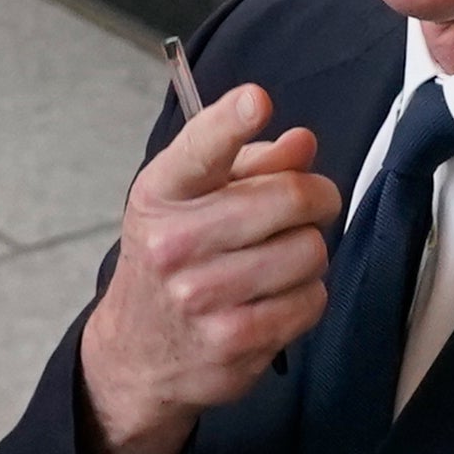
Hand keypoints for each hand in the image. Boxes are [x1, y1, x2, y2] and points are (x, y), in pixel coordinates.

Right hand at [77, 84, 338, 453]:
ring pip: (309, 251)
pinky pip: (311, 301)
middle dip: (317, 197)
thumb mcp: (190, 201)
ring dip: (309, 252)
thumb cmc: (171, 262)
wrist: (136, 352)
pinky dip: (306, 296)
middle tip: (312, 204)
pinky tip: (277, 296)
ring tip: (282, 258)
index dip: (231, 121)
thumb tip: (302, 145)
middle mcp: (174, 243)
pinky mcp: (233, 341)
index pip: (199, 150)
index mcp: (161, 195)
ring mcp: (202, 296)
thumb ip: (249, 164)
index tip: (255, 101)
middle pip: (288, 198)